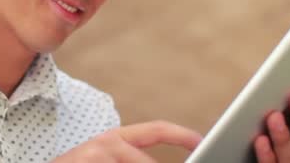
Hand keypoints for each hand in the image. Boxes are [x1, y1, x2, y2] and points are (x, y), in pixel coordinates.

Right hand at [53, 120, 201, 162]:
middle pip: (148, 162)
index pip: (155, 129)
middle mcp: (106, 144)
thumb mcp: (103, 160)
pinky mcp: (87, 160)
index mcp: (114, 139)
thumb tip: (153, 161)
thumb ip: (131, 158)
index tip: (202, 141)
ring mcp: (95, 154)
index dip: (182, 134)